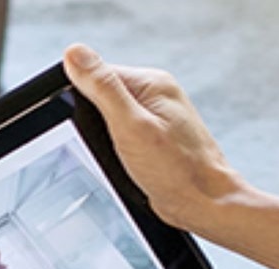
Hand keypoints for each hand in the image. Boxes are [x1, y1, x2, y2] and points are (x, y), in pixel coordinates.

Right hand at [61, 44, 249, 231]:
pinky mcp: (155, 138)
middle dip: (97, 125)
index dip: (85, 102)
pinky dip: (118, 152)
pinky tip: (130, 165)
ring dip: (108, 141)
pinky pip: (122, 137)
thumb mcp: (131, 125)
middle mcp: (156, 95)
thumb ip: (102, 88)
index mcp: (152, 82)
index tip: (94, 127)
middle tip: (114, 146)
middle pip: (103, 98)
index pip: (98, 74)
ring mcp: (157, 117)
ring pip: (111, 121)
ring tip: (126, 158)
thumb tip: (74, 53)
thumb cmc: (177, 170)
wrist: (204, 205)